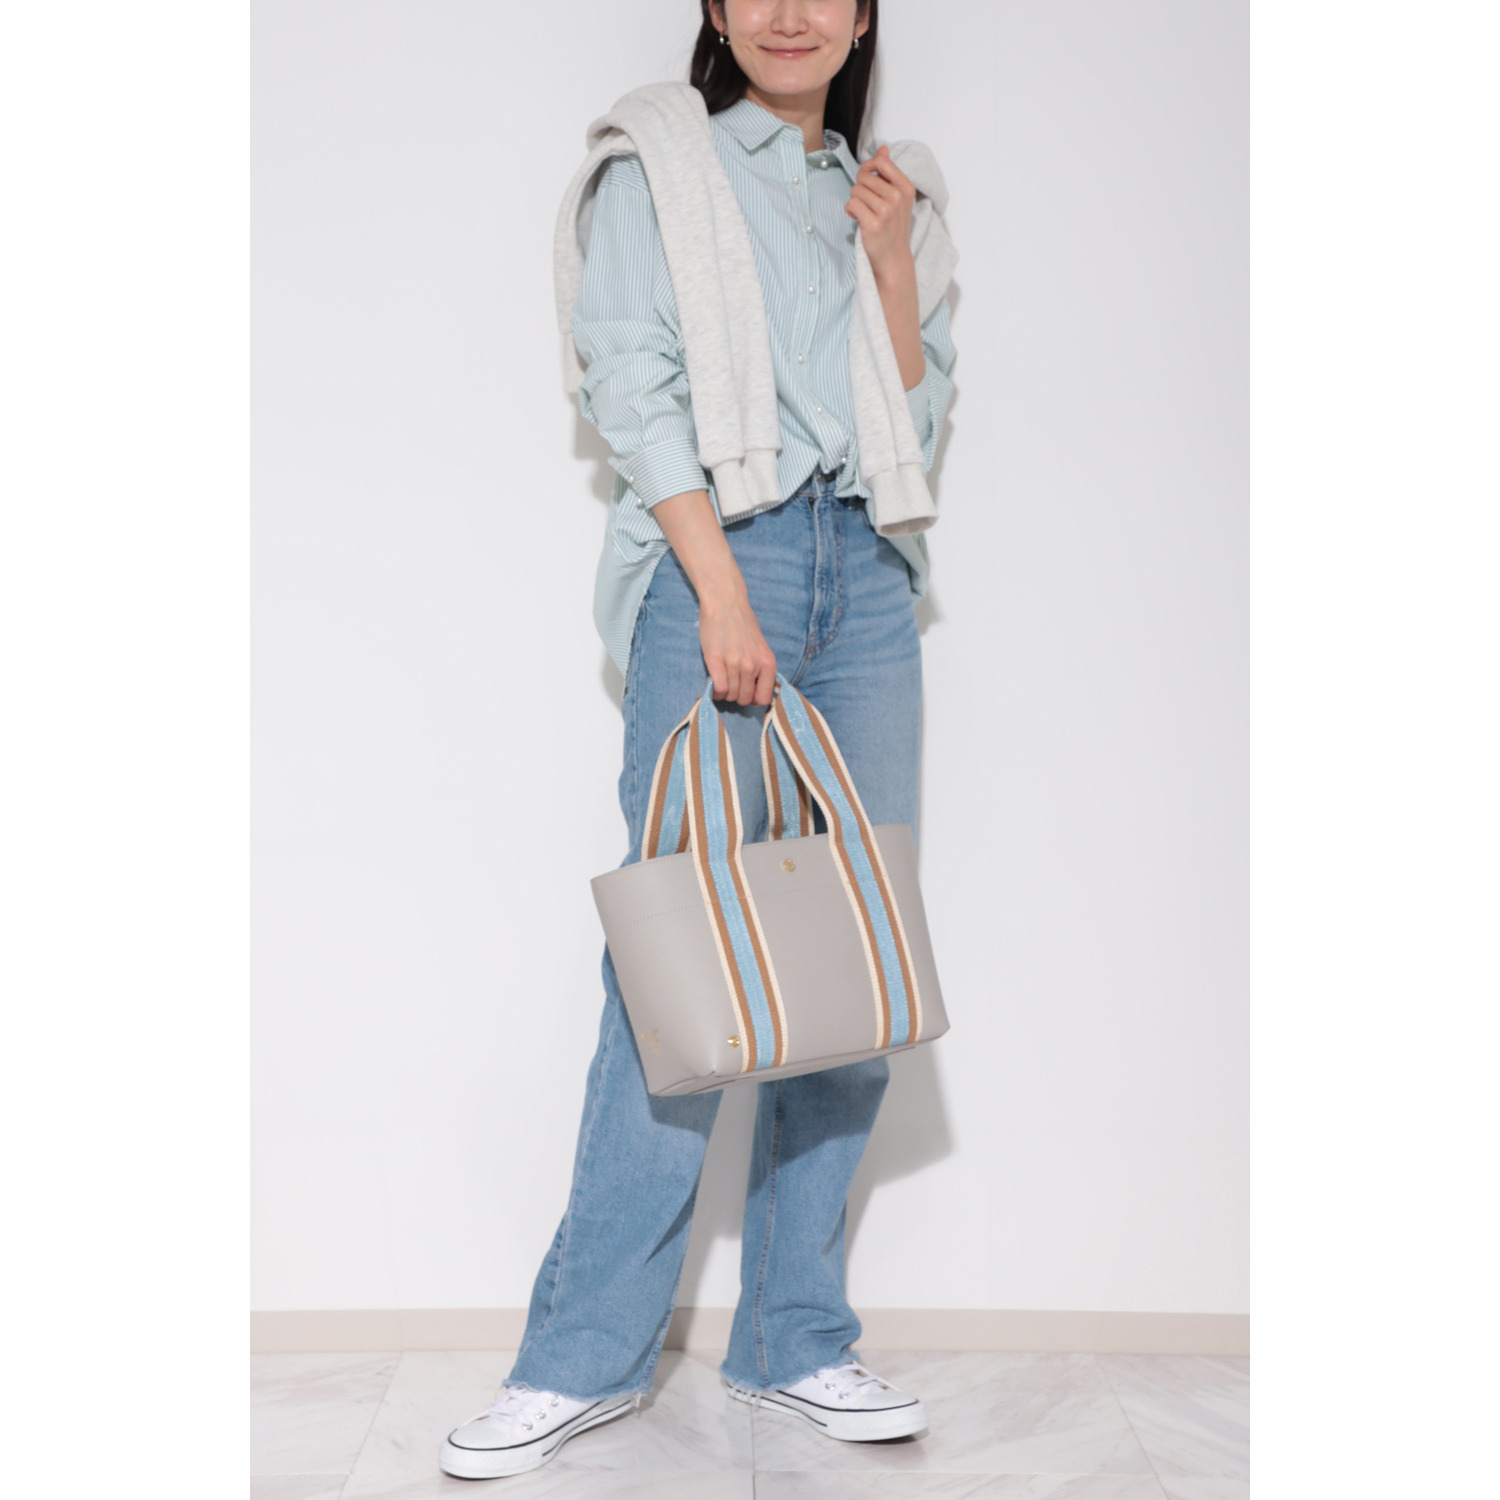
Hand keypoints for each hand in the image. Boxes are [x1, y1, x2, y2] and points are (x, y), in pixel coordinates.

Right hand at [698, 583, 776, 706]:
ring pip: (731, 695)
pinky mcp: (716, 661)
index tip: (747, 692)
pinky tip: (714, 684)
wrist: (725, 603)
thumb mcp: (761, 647)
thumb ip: (761, 667)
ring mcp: (735, 663)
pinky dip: (716, 691)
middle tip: (732, 684)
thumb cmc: (743, 623)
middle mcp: (753, 665)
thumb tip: (758, 691)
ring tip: (722, 680)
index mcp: (767, 663)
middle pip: (744, 699)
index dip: (754, 699)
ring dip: (725, 693)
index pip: (763, 699)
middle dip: (737, 696)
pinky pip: (719, 688)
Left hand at [844, 144, 915, 284]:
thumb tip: (883, 148)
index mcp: (905, 187)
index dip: (868, 167)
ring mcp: (886, 211)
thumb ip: (889, 173)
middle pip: (864, 176)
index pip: (881, 162)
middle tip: (865, 202)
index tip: (867, 180)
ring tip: (862, 211)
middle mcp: (897, 197)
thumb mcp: (897, 198)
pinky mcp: (873, 224)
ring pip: (856, 190)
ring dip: (855, 200)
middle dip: (860, 188)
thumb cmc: (893, 226)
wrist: (893, 258)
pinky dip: (850, 210)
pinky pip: (852, 203)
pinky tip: (856, 217)